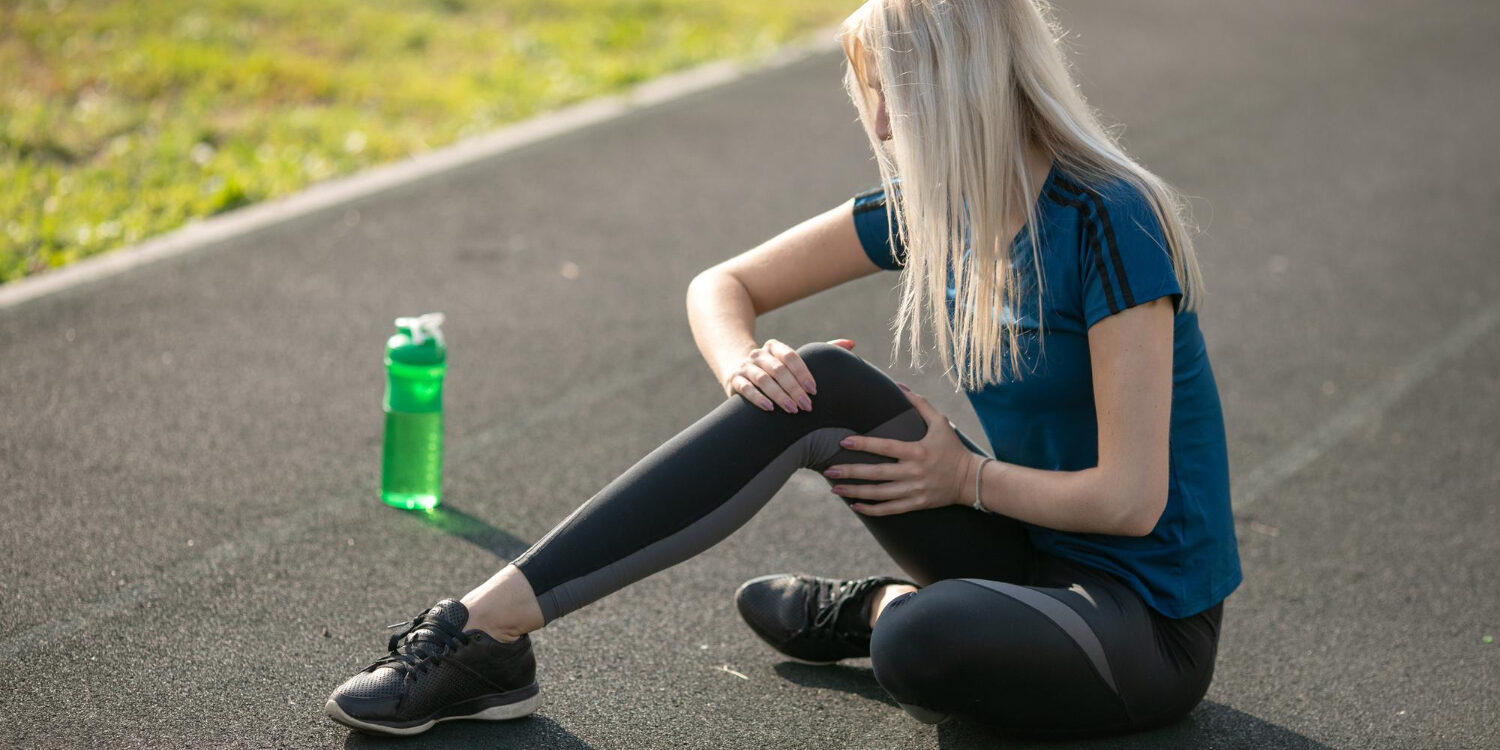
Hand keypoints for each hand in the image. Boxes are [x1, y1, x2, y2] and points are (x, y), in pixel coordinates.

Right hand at [723, 338, 855, 413]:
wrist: (737, 368)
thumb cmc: (776, 368)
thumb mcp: (795, 360)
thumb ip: (821, 351)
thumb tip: (851, 343)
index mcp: (775, 347)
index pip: (790, 356)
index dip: (803, 373)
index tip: (814, 390)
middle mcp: (759, 355)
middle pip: (778, 370)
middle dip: (794, 389)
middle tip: (807, 407)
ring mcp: (745, 367)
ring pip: (763, 379)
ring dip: (779, 395)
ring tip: (793, 410)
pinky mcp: (734, 381)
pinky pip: (746, 388)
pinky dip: (757, 398)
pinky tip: (769, 409)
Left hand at [825, 382, 978, 515]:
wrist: (970, 480)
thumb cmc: (953, 448)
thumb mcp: (941, 422)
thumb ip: (920, 404)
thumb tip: (899, 386)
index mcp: (917, 451)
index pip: (885, 447)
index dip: (864, 444)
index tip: (843, 441)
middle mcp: (914, 472)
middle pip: (876, 474)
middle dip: (851, 472)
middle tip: (829, 469)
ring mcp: (914, 490)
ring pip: (879, 494)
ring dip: (855, 492)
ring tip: (834, 488)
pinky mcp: (916, 504)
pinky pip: (889, 509)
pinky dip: (871, 509)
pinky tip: (855, 505)